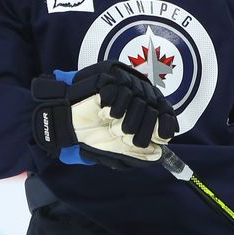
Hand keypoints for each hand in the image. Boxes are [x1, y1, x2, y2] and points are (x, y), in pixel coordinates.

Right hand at [31, 61, 178, 169]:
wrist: (67, 124)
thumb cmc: (94, 135)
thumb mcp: (118, 150)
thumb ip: (138, 154)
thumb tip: (158, 154)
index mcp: (142, 112)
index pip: (166, 113)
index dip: (166, 125)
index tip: (163, 137)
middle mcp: (137, 98)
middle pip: (154, 110)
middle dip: (141, 130)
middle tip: (124, 136)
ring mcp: (124, 87)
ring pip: (140, 102)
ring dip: (125, 121)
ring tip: (112, 125)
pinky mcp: (110, 80)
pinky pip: (122, 92)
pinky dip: (115, 108)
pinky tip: (105, 113)